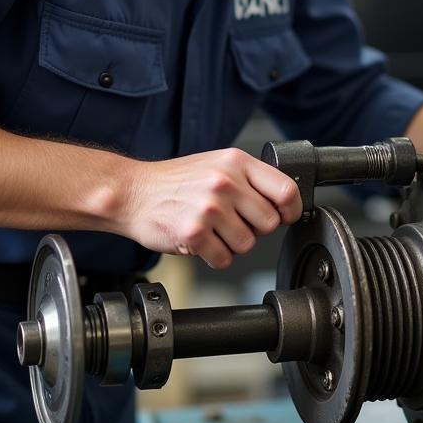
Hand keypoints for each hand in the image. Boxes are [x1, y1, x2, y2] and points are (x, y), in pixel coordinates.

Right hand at [119, 148, 301, 267]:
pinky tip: (201, 241)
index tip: (285, 217)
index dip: (291, 210)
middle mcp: (225, 182)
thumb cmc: (176, 181)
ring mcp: (209, 208)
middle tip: (234, 223)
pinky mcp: (194, 233)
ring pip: (247, 244)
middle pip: (269, 222)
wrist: (131, 192)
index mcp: (236, 162)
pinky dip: (214, 256)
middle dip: (255, 229)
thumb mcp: (217, 164)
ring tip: (213, 230)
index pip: (286, 190)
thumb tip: (283, 202)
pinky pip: (224, 259)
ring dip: (233, 244)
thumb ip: (250, 179)